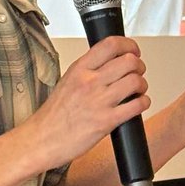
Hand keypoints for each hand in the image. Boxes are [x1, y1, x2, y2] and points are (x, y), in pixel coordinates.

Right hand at [22, 36, 149, 172]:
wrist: (41, 140)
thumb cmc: (53, 116)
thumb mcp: (67, 82)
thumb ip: (88, 71)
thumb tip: (110, 63)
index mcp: (79, 69)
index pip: (111, 45)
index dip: (129, 45)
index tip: (134, 50)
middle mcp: (89, 82)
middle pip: (129, 61)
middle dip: (139, 66)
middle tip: (138, 72)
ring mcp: (99, 101)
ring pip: (135, 81)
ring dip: (142, 84)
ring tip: (138, 90)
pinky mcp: (106, 121)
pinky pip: (136, 105)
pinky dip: (143, 102)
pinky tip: (139, 104)